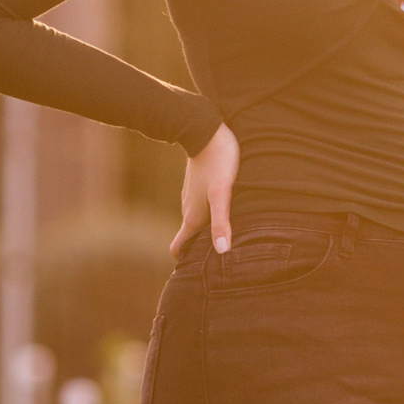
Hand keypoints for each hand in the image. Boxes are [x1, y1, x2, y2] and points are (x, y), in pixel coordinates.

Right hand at [172, 122, 240, 257]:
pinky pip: (201, 206)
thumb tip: (222, 251)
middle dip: (198, 251)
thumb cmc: (218, 162)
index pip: (179, 247)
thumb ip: (222, 221)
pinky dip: (208, 216)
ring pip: (195, 221)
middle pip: (189, 237)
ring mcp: (192, 196)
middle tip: (218, 261)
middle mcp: (189, 209)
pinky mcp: (198, 184)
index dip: (185, 262)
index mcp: (193, 217)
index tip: (196, 273)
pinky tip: (224, 213)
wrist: (205, 130)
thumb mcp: (223, 193)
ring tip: (224, 239)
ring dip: (205, 232)